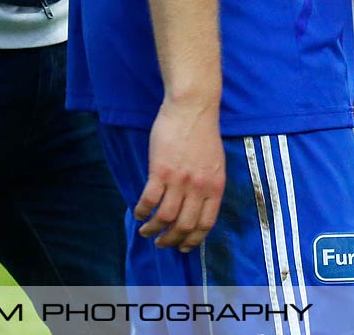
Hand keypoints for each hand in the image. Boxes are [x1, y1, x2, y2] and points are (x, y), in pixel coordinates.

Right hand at [135, 94, 224, 250]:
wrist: (193, 107)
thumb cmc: (203, 132)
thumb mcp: (215, 162)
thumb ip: (208, 184)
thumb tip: (197, 204)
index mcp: (215, 186)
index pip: (206, 223)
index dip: (193, 240)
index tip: (183, 247)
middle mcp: (199, 187)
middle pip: (184, 226)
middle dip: (171, 240)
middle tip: (161, 243)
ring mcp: (180, 180)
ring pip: (165, 217)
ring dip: (153, 229)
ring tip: (146, 231)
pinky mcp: (160, 171)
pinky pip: (149, 200)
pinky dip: (142, 211)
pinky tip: (138, 212)